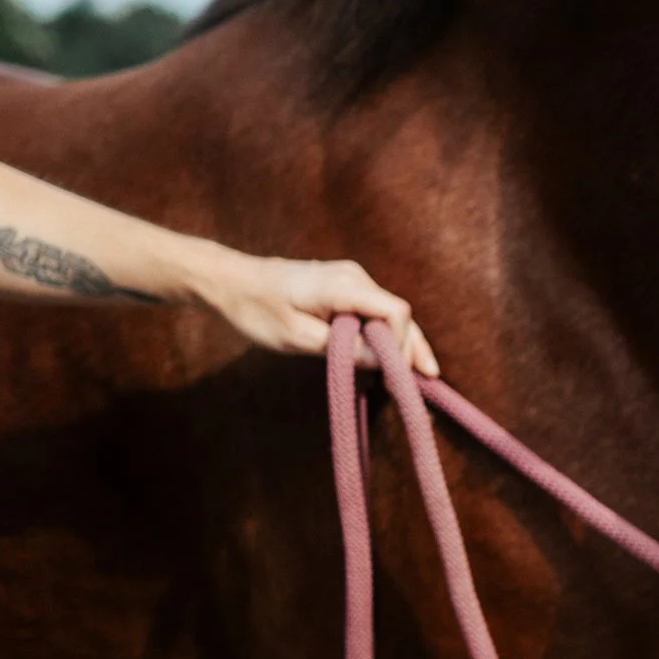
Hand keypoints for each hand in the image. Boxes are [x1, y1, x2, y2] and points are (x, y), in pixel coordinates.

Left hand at [199, 252, 440, 377]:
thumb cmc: (256, 309)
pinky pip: (374, 312)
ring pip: (389, 313)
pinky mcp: (343, 287)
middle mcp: (355, 277)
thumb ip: (342, 348)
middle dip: (412, 347)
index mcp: (344, 286)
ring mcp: (350, 279)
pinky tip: (394, 358)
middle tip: (428, 381)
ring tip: (421, 374)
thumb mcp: (296, 336)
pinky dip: (385, 335)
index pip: (395, 312)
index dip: (400, 345)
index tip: (393, 374)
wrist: (229, 281)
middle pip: (399, 314)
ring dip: (402, 343)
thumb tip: (383, 362)